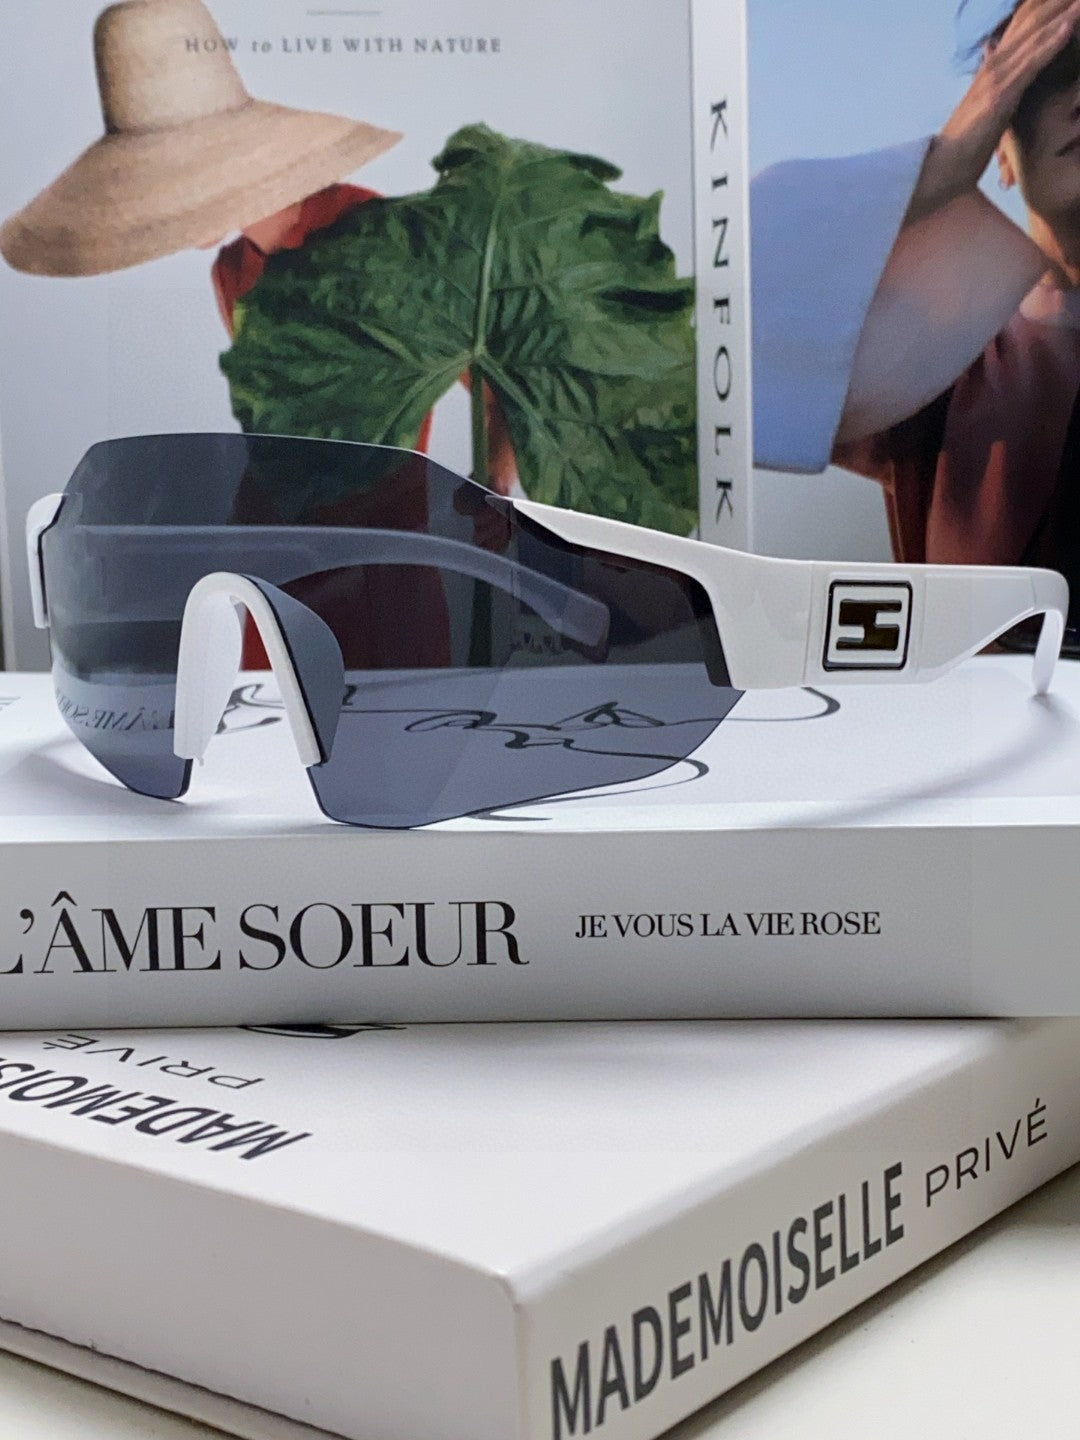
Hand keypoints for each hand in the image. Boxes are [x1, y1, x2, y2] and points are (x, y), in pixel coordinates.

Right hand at [908, 0, 1079, 220]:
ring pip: (1036, 35)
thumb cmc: (968, 137)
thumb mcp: (985, 97)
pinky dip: (1052, 43)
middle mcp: (995, 61)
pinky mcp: (1001, 96)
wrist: (944, 166)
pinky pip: (1031, 64)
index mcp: (995, 60)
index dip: (1047, 1)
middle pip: (1032, 17)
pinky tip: (1069, 25)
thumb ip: (995, 70)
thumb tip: (992, 46)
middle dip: (1059, 1)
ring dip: (1063, 13)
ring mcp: (997, 77)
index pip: (1025, 17)